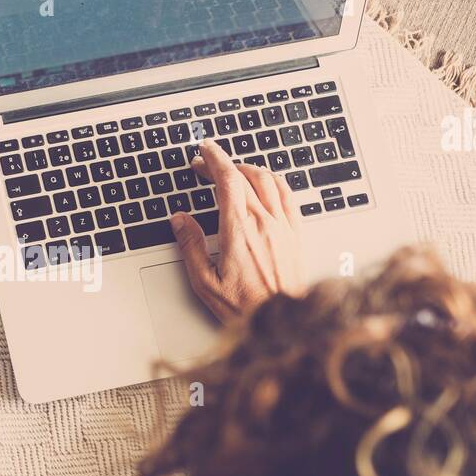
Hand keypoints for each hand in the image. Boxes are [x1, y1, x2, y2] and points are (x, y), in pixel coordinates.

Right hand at [170, 139, 304, 322]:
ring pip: (268, 180)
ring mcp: (283, 227)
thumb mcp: (205, 282)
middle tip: (206, 165)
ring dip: (248, 168)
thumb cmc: (245, 308)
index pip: (227, 179)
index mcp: (239, 230)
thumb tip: (180, 220)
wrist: (281, 323)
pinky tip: (266, 183)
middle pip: (244, 176)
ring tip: (233, 170)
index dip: (213, 159)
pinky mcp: (295, 235)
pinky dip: (274, 181)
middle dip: (222, 164)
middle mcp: (264, 223)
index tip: (203, 152)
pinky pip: (288, 195)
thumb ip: (191, 247)